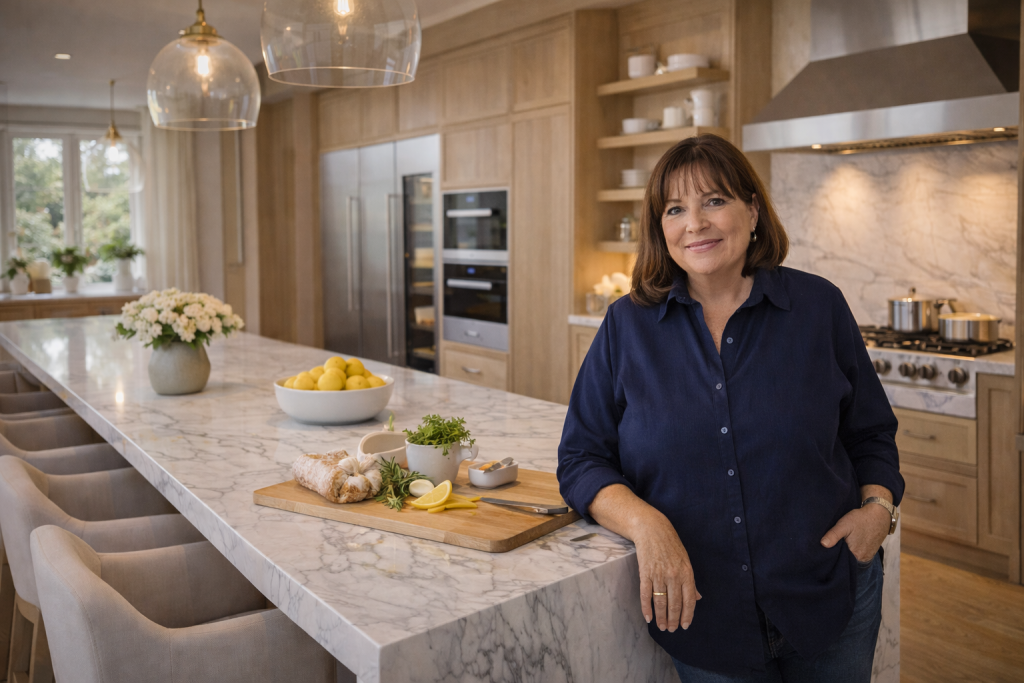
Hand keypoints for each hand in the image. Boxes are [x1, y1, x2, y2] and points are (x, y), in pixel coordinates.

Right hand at [634, 515, 701, 631]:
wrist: (652, 530)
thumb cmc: (671, 545)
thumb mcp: (685, 561)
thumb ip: (691, 582)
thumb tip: (698, 598)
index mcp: (687, 573)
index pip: (689, 600)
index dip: (687, 615)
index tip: (685, 626)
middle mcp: (674, 576)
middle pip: (674, 604)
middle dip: (673, 619)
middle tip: (671, 630)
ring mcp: (659, 575)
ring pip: (660, 602)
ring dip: (661, 617)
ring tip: (661, 627)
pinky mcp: (645, 573)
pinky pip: (646, 595)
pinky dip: (646, 608)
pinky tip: (648, 617)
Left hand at [820, 503, 889, 561]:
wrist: (879, 515)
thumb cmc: (860, 519)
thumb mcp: (844, 524)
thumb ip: (834, 535)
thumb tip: (823, 545)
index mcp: (855, 555)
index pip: (840, 562)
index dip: (832, 557)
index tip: (825, 552)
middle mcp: (863, 559)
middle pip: (846, 561)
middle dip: (838, 556)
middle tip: (830, 548)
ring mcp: (868, 556)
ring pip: (852, 559)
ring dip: (846, 554)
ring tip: (839, 546)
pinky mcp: (870, 553)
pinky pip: (859, 556)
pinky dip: (852, 552)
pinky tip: (848, 545)